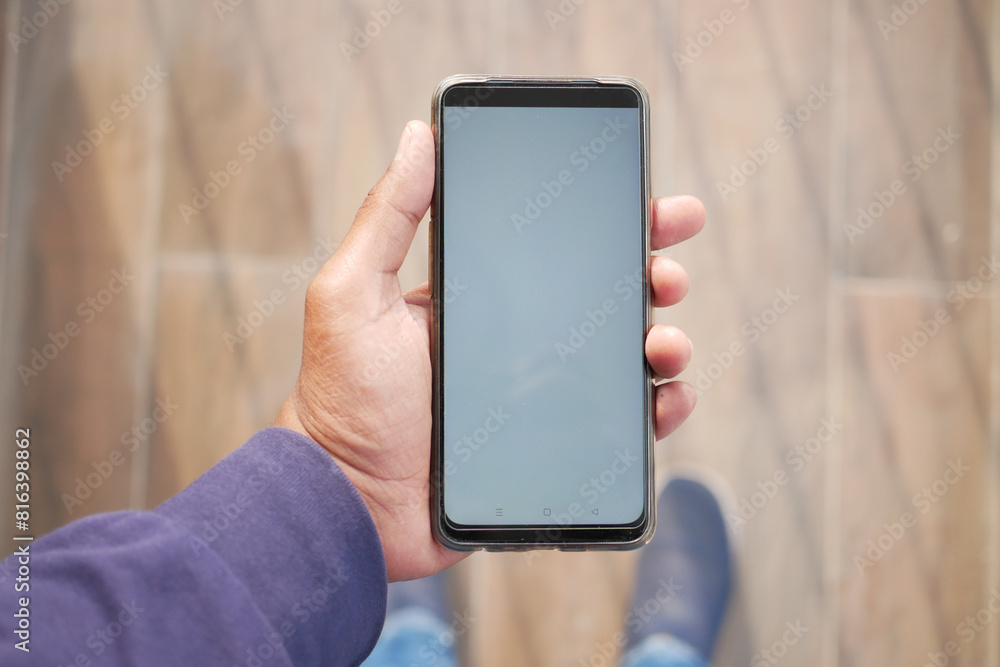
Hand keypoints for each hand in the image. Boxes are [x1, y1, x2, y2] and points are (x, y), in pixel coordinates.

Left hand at [275, 120, 703, 581]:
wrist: (347, 498)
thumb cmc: (341, 398)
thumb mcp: (352, 293)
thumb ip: (388, 217)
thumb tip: (418, 137)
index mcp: (481, 300)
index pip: (559, 251)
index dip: (612, 226)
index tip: (655, 207)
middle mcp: (517, 344)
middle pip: (605, 300)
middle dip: (652, 277)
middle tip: (667, 272)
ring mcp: (539, 398)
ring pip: (624, 361)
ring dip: (663, 342)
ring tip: (665, 342)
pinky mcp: (552, 451)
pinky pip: (620, 427)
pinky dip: (657, 410)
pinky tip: (665, 398)